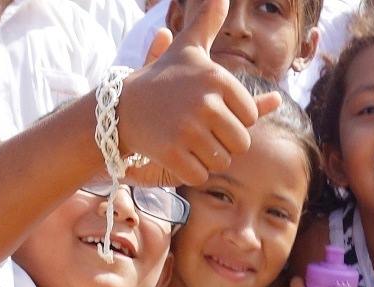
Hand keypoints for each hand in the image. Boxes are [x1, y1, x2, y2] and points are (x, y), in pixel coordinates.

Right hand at [116, 0, 280, 184]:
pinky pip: (200, 175)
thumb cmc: (164, 80)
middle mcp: (205, 102)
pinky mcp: (173, 154)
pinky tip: (175, 153)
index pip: (250, 117)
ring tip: (186, 140)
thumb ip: (208, 25)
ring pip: (222, 161)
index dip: (233, 119)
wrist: (123, 107)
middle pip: (241, 143)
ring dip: (207, 158)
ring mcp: (188, 129)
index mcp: (217, 78)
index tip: (208, 109)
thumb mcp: (188, 50)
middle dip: (223, 142)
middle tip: (197, 129)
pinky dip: (189, 171)